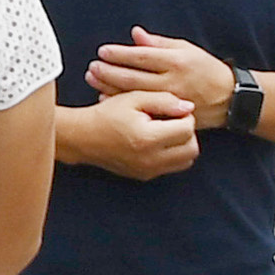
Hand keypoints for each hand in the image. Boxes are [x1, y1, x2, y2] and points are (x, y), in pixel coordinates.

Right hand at [75, 90, 202, 180]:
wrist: (83, 137)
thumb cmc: (106, 115)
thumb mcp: (134, 98)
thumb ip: (164, 100)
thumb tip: (188, 107)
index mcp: (148, 138)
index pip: (188, 129)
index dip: (185, 116)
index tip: (173, 109)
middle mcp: (151, 159)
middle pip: (192, 149)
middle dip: (187, 132)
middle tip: (173, 120)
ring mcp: (148, 171)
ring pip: (186, 161)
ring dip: (182, 145)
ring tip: (166, 130)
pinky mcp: (145, 176)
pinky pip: (172, 167)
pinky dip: (172, 154)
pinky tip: (157, 140)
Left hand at [88, 27, 233, 127]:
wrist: (227, 98)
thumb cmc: (205, 69)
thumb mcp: (186, 49)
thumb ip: (159, 43)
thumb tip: (135, 34)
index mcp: (176, 62)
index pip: (142, 56)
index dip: (120, 54)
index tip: (102, 51)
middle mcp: (171, 82)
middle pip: (132, 77)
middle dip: (108, 71)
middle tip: (92, 67)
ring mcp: (168, 101)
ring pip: (132, 95)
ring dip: (109, 86)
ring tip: (93, 78)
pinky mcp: (168, 116)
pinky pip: (139, 110)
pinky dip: (120, 103)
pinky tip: (105, 97)